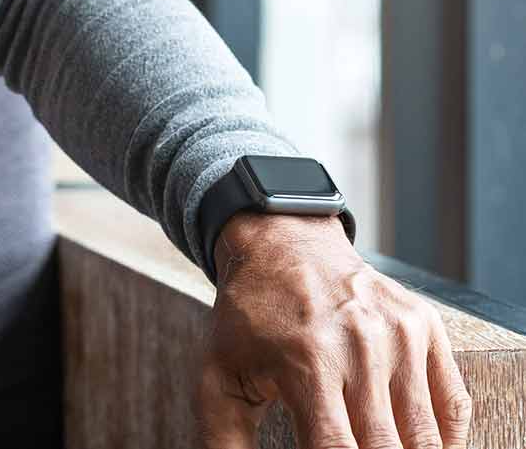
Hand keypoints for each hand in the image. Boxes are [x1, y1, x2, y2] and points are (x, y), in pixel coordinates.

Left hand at [199, 212, 472, 447]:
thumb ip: (224, 436)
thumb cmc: (249, 317)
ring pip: (426, 437)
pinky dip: (444, 440)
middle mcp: (359, 346)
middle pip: (386, 448)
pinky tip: (416, 445)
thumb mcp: (219, 373)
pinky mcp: (425, 326)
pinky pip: (453, 406)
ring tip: (378, 446)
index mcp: (306, 361)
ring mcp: (398, 335)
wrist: (282, 243)